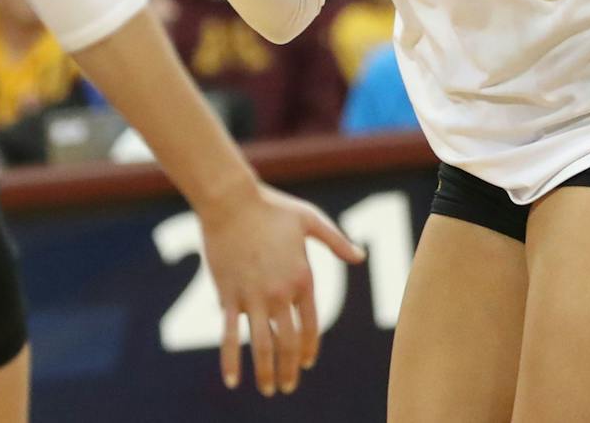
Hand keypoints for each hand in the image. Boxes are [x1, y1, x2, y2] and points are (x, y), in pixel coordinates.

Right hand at [199, 182, 364, 396]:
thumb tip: (361, 256)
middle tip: (287, 387)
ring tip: (268, 389)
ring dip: (266, 372)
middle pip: (288, 342)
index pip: (310, 325)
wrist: (231, 200)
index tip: (305, 363)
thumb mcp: (310, 220)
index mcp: (303, 278)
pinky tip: (233, 381)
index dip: (308, 348)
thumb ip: (336, 241)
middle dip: (288, 369)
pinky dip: (231, 361)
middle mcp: (280, 293)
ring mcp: (253, 296)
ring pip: (262, 345)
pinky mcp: (229, 295)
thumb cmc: (271, 207)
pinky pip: (230, 335)